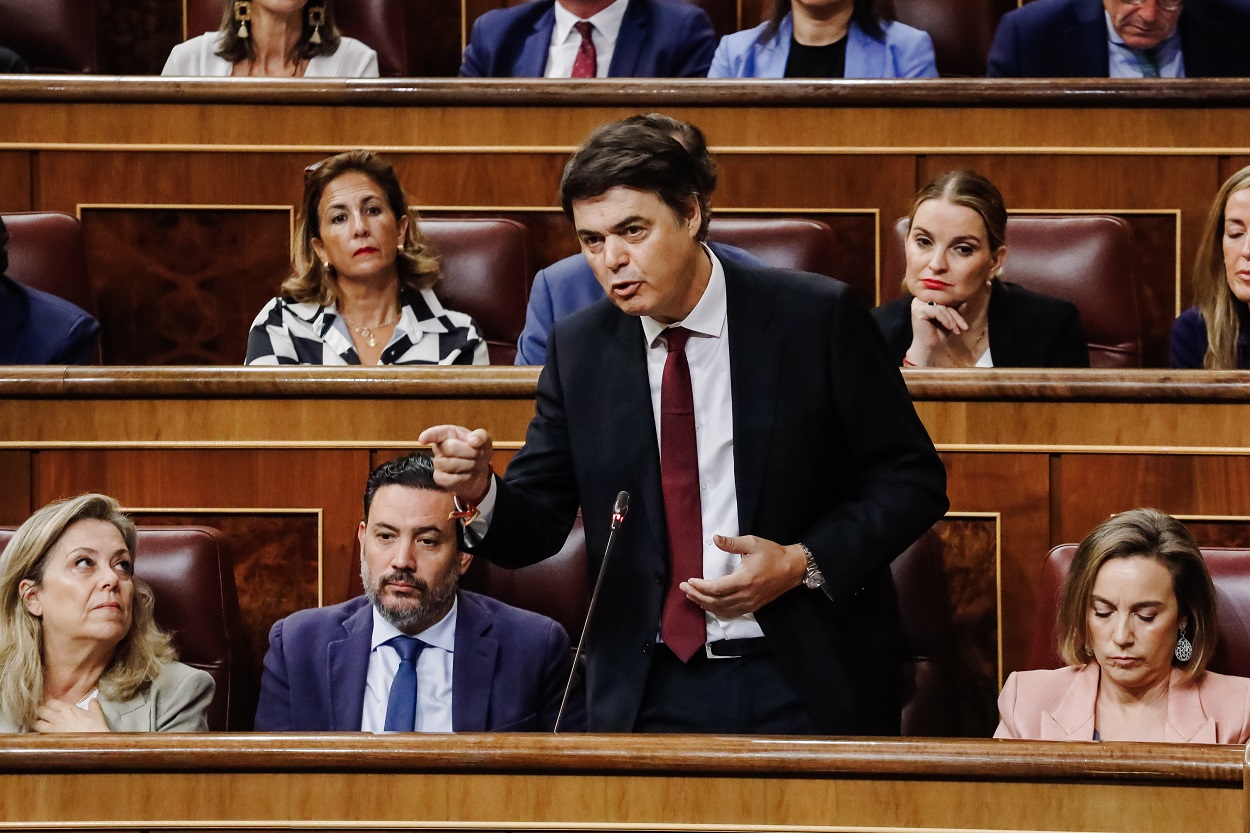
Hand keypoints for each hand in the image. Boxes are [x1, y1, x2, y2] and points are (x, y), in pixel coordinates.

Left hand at [33, 698, 109, 732]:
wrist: (93, 742)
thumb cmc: (96, 728)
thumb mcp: (97, 714)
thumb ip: (94, 705)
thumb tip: (94, 699)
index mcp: (67, 709)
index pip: (51, 702)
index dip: (49, 703)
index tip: (49, 706)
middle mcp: (57, 717)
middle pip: (40, 711)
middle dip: (40, 712)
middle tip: (41, 714)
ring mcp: (53, 728)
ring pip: (36, 723)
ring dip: (37, 723)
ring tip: (39, 725)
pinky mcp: (51, 739)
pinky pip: (39, 735)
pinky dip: (38, 734)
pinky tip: (40, 735)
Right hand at [417, 424, 493, 504]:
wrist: (480, 471)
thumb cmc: (478, 451)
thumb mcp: (484, 441)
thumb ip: (481, 436)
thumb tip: (473, 441)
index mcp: (448, 434)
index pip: (436, 433)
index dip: (429, 435)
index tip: (422, 439)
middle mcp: (440, 447)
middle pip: (449, 448)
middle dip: (468, 452)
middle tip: (477, 454)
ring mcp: (438, 463)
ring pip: (448, 464)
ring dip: (467, 465)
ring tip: (473, 464)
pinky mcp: (439, 478)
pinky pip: (448, 479)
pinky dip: (462, 477)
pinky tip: (467, 474)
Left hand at [679, 534, 806, 618]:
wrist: (792, 568)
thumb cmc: (772, 554)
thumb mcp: (752, 543)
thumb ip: (732, 542)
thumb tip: (715, 538)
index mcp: (745, 580)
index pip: (716, 588)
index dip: (700, 586)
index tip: (689, 580)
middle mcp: (746, 595)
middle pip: (716, 601)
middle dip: (697, 596)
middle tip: (684, 588)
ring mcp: (750, 603)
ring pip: (722, 610)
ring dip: (704, 604)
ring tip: (692, 596)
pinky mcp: (753, 607)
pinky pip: (731, 613)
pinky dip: (717, 611)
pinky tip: (708, 606)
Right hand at [905, 297, 972, 367]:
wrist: (927, 347)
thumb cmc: (937, 334)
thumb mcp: (949, 321)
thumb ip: (955, 311)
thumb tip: (965, 302)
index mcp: (927, 299)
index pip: (946, 302)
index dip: (957, 312)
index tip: (965, 325)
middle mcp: (920, 299)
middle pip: (945, 304)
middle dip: (956, 317)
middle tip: (964, 328)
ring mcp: (918, 304)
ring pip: (942, 308)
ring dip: (952, 320)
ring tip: (956, 330)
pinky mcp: (918, 310)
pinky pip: (937, 312)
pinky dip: (945, 320)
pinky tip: (949, 328)